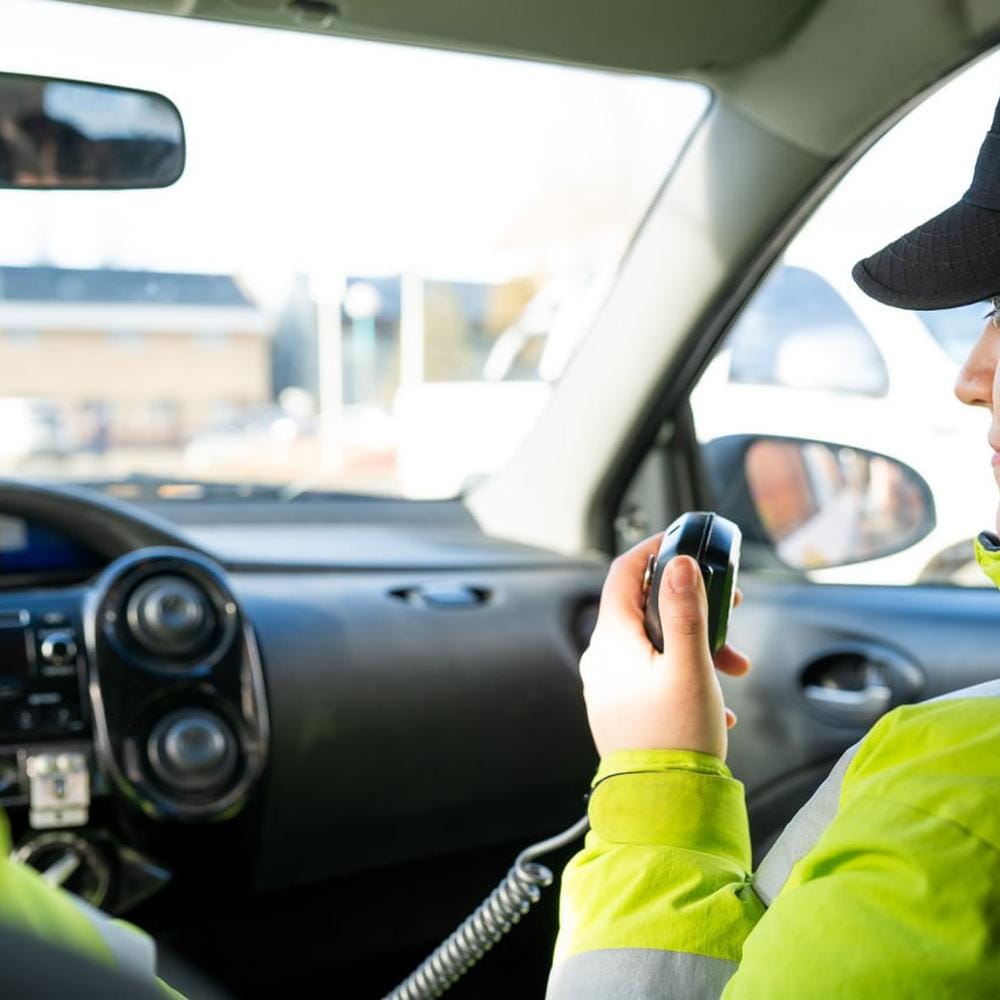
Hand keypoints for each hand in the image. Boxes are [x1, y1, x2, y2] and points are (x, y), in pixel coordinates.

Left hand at [580, 533, 750, 760]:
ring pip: (654, 643)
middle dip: (691, 607)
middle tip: (729, 612)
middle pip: (644, 608)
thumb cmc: (675, 740)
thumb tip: (679, 564)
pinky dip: (684, 673)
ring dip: (696, 646)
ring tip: (733, 670)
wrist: (661, 806)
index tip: (681, 541)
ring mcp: (608, 684)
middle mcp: (602, 658)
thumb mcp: (690, 666)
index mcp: (612, 640)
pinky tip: (714, 701)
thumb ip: (685, 611)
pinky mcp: (620, 707)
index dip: (652, 550)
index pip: (623, 573)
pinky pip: (652, 674)